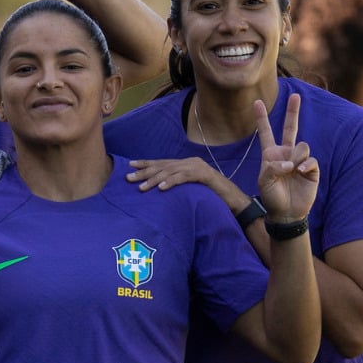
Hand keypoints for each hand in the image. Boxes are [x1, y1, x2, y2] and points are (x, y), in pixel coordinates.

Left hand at [125, 156, 245, 204]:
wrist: (234, 200)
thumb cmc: (210, 197)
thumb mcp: (190, 190)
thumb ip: (178, 185)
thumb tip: (159, 189)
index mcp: (186, 164)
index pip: (162, 163)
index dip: (145, 164)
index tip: (129, 166)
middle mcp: (190, 162)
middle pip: (163, 166)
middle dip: (144, 172)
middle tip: (128, 177)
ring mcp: (198, 167)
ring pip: (171, 172)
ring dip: (155, 180)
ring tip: (142, 187)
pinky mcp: (205, 175)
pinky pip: (184, 178)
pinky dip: (172, 182)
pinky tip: (161, 189)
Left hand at [255, 93, 317, 220]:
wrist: (286, 212)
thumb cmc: (271, 197)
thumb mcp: (264, 181)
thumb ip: (272, 167)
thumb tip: (290, 162)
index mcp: (271, 154)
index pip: (266, 132)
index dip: (261, 118)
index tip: (257, 102)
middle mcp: (286, 154)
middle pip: (291, 128)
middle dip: (293, 111)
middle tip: (296, 96)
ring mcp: (299, 160)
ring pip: (302, 145)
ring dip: (296, 157)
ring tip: (292, 171)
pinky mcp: (312, 169)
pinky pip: (310, 160)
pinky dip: (304, 165)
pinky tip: (300, 172)